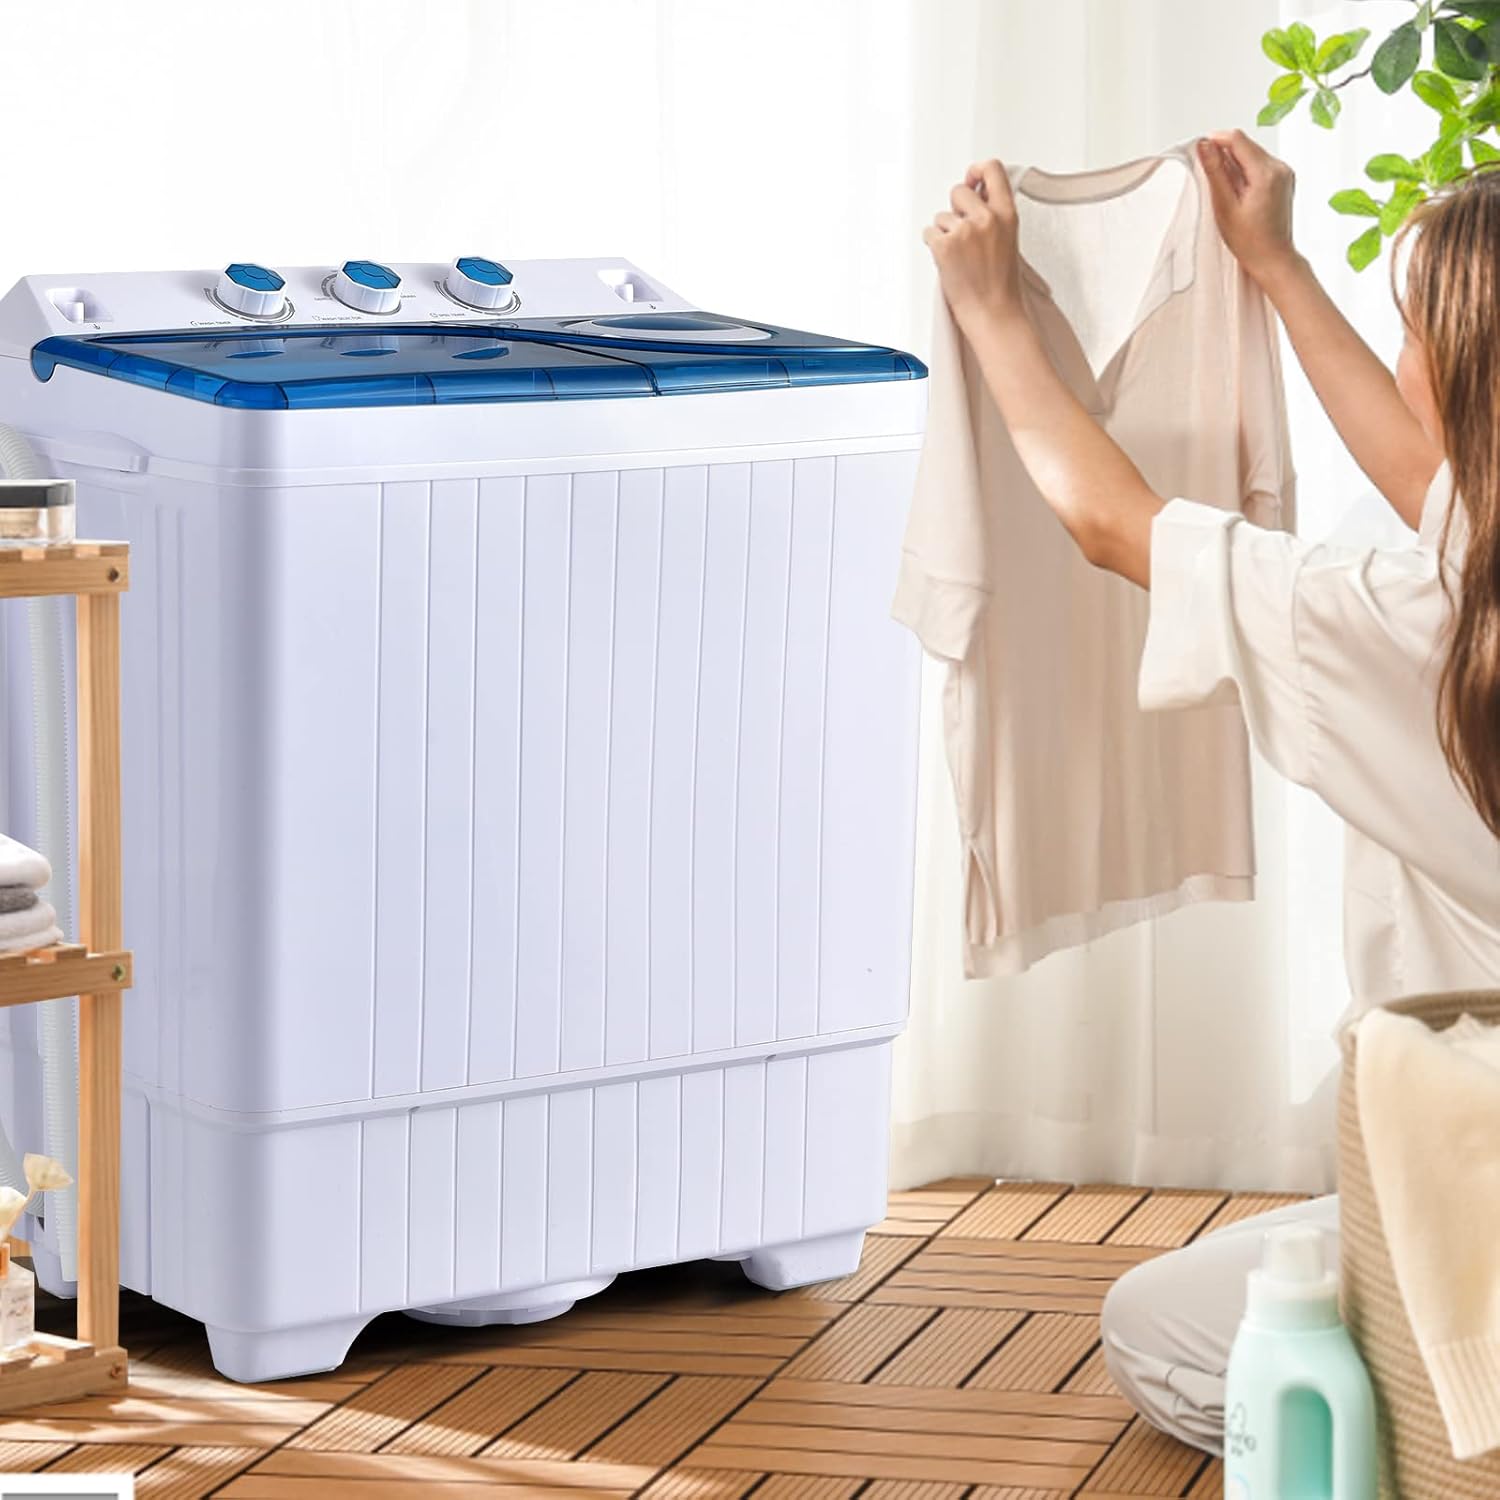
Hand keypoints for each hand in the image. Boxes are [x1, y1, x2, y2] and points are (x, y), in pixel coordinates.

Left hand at [923, 159, 1024, 328]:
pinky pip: (928, 233)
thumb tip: (977, 193)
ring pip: (941, 216)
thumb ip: (993, 213)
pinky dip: (933, 246)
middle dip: (955, 208)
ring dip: (944, 233)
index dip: (977, 170)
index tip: (971, 179)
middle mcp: (986, 218)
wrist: (994, 314)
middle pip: (959, 190)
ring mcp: (964, 231)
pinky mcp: (945, 246)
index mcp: (1006, 214)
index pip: (992, 169)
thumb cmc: (1000, 285)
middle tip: (962, 232)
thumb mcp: (1007, 239)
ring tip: (959, 257)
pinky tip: (947, 262)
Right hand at [1197, 129, 1298, 283]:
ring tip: (1227, 192)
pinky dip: (1245, 172)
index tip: (1201, 153)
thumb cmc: (1248, 240)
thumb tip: (1204, 145)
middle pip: (1246, 145)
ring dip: (1235, 164)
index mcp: (1266, 173)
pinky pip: (1260, 165)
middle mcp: (1280, 167)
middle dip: (1225, 155)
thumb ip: (1215, 172)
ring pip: (1252, 154)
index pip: (1238, 139)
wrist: (1273, 258)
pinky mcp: (1284, 177)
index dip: (1216, 141)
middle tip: (1212, 180)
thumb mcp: (1225, 206)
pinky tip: (1240, 193)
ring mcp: (1285, 171)